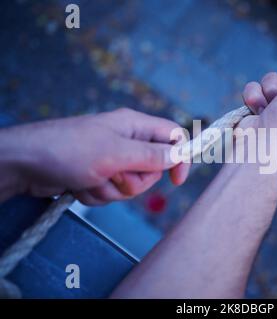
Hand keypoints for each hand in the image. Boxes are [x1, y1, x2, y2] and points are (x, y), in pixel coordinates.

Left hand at [0, 108, 188, 204]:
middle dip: (134, 180)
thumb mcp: (116, 153)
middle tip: (115, 174)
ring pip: (132, 185)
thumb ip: (151, 156)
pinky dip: (98, 194)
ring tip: (91, 179)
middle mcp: (126, 141)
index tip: (177, 181)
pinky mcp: (98, 175)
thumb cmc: (70, 150)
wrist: (25, 164)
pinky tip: (80, 185)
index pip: (172, 137)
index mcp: (135, 126)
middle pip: (153, 168)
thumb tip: (180, 155)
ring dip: (112, 189)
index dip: (180, 157)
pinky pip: (112, 192)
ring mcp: (111, 160)